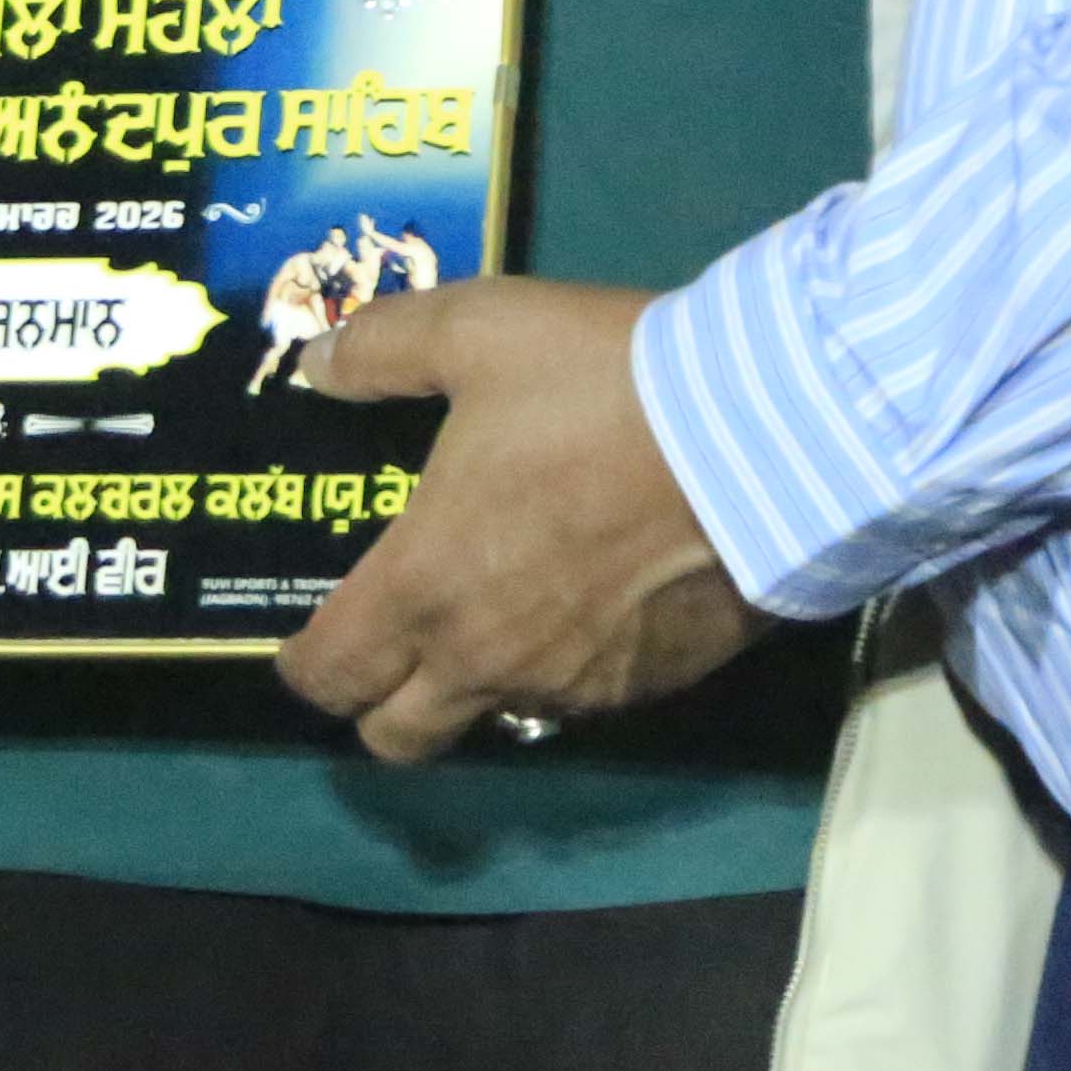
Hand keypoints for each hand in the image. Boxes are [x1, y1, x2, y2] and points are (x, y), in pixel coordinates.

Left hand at [277, 278, 767, 762]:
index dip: (305, 664)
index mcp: (426, 587)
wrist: (764, 434)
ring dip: (482, 678)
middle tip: (396, 638)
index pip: (329, 676)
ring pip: (496, 716)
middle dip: (380, 703)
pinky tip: (595, 595)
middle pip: (399, 740)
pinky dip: (569, 666)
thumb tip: (314, 361)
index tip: (310, 634)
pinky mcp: (652, 685)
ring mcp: (574, 685)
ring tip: (508, 598)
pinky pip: (583, 698)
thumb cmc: (600, 385)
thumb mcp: (476, 330)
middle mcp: (488, 660)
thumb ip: (381, 348)